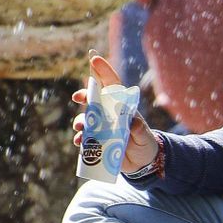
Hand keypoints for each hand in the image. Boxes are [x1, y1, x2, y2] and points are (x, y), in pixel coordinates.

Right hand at [70, 53, 159, 174]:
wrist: (141, 163)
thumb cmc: (145, 144)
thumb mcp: (145, 136)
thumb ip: (139, 128)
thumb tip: (132, 121)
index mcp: (121, 106)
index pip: (112, 85)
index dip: (103, 71)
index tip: (94, 59)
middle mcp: (109, 113)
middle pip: (94, 99)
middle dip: (84, 95)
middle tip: (77, 97)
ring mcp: (101, 126)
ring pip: (86, 118)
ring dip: (80, 121)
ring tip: (79, 128)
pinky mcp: (96, 140)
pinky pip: (84, 137)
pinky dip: (80, 139)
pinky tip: (79, 142)